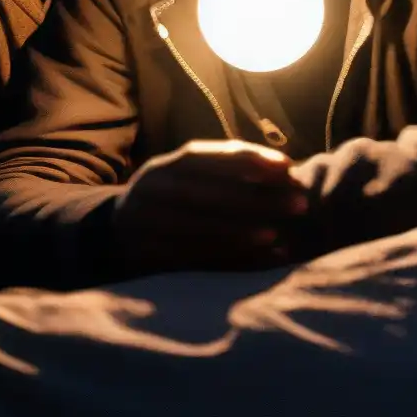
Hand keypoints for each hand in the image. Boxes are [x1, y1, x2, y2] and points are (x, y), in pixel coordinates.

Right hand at [112, 139, 308, 275]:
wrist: (117, 233)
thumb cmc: (174, 197)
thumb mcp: (189, 176)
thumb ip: (229, 170)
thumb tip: (287, 169)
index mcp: (166, 166)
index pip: (208, 157)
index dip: (248, 160)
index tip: (288, 166)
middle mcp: (152, 191)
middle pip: (205, 194)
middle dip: (254, 199)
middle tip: (299, 204)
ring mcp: (145, 225)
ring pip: (196, 229)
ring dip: (239, 233)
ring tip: (276, 236)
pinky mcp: (148, 255)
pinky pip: (193, 258)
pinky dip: (232, 259)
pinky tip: (266, 258)